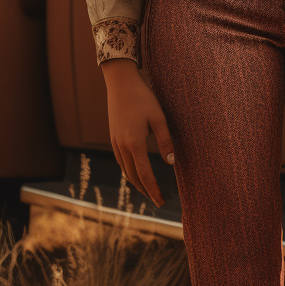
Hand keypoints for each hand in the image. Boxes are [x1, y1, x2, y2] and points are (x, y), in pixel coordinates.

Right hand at [100, 57, 175, 206]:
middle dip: (145, 190)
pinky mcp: (113, 137)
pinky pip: (121, 161)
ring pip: (125, 170)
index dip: (153, 190)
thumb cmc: (143, 98)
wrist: (120, 84)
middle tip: (157, 200)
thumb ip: (165, 140)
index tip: (161, 201)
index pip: (145, 174)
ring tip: (148, 190)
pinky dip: (129, 171)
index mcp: (134, 143)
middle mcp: (122, 146)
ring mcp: (115, 142)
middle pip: (133, 176)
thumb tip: (170, 162)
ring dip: (136, 182)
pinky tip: (135, 171)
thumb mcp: (158, 117)